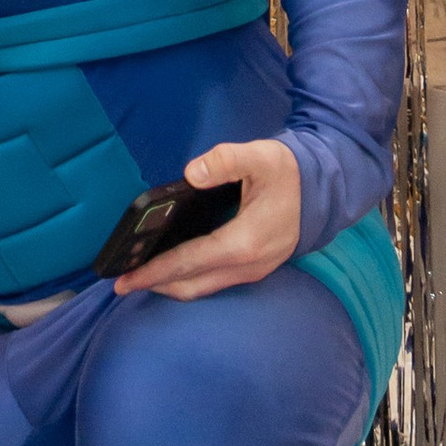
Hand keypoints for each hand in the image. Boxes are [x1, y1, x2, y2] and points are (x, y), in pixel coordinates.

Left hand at [114, 136, 302, 299]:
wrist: (324, 190)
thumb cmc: (288, 173)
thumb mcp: (260, 156)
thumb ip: (226, 160)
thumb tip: (193, 172)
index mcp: (244, 242)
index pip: (189, 262)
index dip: (154, 271)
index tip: (125, 278)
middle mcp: (248, 265)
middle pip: (192, 284)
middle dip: (154, 284)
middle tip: (121, 282)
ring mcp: (253, 271)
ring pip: (203, 288)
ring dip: (170, 285)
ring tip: (140, 277)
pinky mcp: (255, 269)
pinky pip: (214, 282)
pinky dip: (189, 279)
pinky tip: (171, 268)